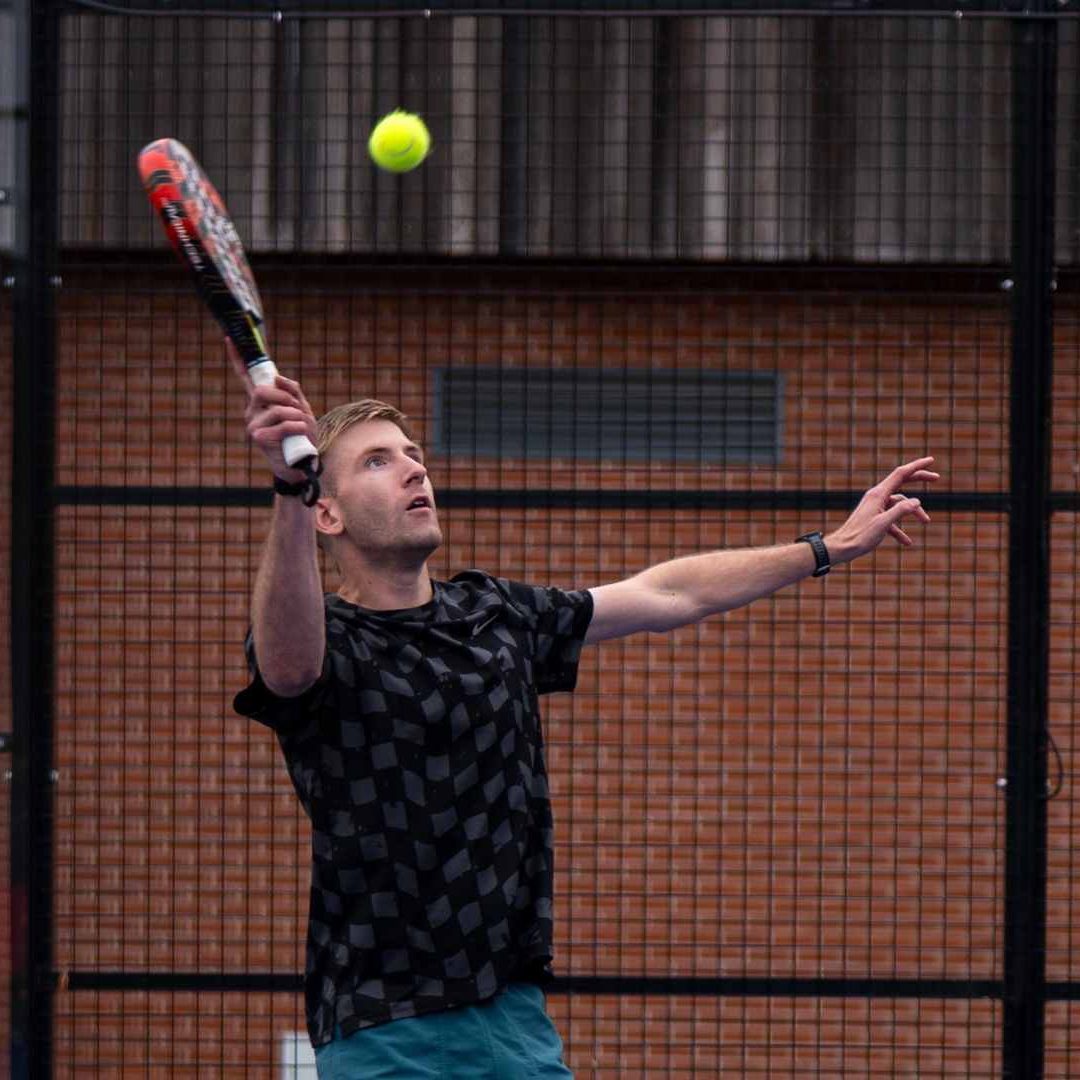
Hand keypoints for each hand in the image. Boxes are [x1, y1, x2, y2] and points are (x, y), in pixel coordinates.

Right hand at [227, 339, 317, 481]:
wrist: (302, 463)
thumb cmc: (301, 436)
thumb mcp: (303, 409)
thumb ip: (293, 391)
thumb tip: (277, 378)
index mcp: (261, 402)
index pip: (246, 376)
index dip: (238, 358)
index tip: (230, 338)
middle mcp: (252, 411)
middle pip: (262, 390)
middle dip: (285, 398)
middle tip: (297, 409)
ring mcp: (253, 425)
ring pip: (276, 409)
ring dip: (296, 416)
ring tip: (300, 427)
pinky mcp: (258, 438)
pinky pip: (282, 424)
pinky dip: (296, 427)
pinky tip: (298, 434)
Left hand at [824, 457, 939, 564]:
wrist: (841, 548)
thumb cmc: (860, 536)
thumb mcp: (883, 524)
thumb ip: (900, 511)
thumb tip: (917, 501)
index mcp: (878, 494)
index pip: (901, 474)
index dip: (917, 466)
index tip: (931, 460)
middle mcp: (876, 497)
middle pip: (901, 483)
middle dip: (919, 479)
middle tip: (936, 477)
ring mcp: (875, 507)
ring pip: (899, 504)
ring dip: (913, 512)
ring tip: (926, 522)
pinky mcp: (873, 518)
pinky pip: (891, 519)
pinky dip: (900, 529)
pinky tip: (907, 542)